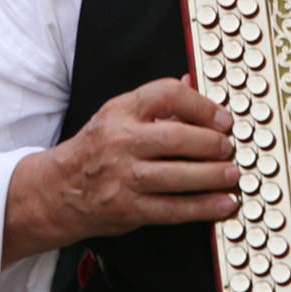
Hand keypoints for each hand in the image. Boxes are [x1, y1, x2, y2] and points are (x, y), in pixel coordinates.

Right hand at [3, 77, 238, 264]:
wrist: (58, 190)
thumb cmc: (96, 150)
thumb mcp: (119, 116)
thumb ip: (158, 103)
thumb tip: (192, 82)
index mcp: (121, 110)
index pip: (166, 94)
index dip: (202, 105)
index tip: (223, 119)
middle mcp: (121, 141)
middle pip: (175, 137)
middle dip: (211, 143)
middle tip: (230, 148)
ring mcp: (123, 176)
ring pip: (177, 175)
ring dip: (212, 176)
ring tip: (232, 174)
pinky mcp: (128, 209)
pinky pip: (172, 209)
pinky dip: (202, 207)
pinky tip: (222, 204)